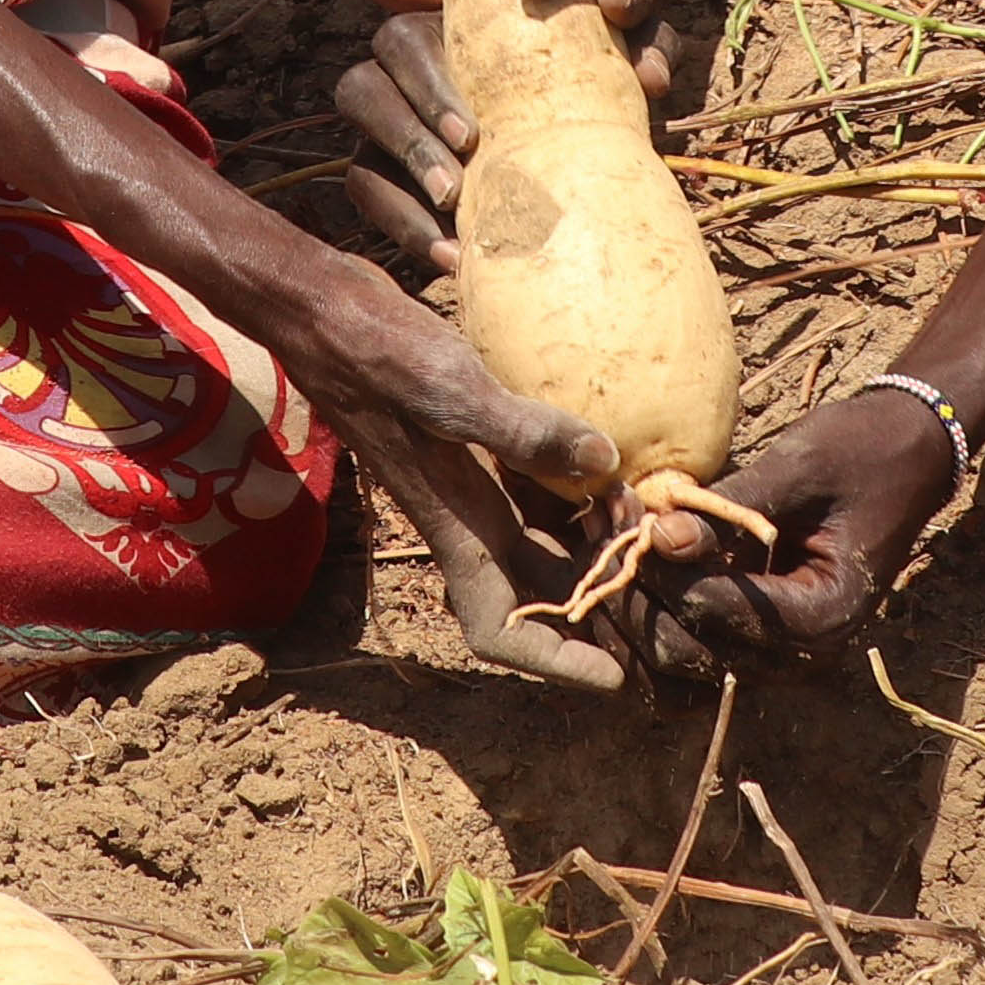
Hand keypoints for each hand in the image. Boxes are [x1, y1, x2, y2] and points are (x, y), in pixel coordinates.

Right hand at [183, 194, 633, 691]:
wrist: (324, 310)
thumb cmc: (372, 353)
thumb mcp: (448, 388)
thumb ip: (524, 430)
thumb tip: (605, 461)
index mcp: (456, 526)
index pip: (499, 628)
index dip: (555, 663)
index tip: (615, 674)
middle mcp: (466, 517)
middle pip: (538, 595)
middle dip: (597, 609)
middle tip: (660, 593)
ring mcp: (471, 483)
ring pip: (544, 545)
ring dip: (596, 548)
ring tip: (650, 527)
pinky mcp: (476, 445)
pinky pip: (539, 492)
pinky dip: (580, 494)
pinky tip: (614, 465)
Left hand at [633, 380, 960, 670]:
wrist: (903, 455)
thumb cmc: (859, 453)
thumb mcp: (799, 470)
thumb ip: (731, 509)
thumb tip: (659, 535)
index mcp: (823, 618)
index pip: (714, 614)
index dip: (661, 569)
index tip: (625, 515)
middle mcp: (797, 655)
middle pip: (684, 653)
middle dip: (635, 592)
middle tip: (603, 524)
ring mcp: (773, 654)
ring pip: (674, 662)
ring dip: (634, 608)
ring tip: (606, 538)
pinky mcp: (752, 637)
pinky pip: (688, 647)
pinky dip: (652, 615)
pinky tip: (626, 561)